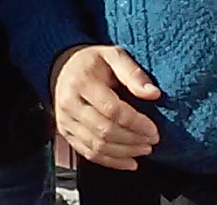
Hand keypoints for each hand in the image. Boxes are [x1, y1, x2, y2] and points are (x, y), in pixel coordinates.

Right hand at [51, 44, 160, 170]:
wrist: (63, 67)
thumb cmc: (92, 62)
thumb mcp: (113, 56)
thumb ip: (133, 73)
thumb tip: (153, 94)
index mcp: (81, 82)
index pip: (111, 110)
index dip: (135, 123)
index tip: (153, 129)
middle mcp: (69, 103)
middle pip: (105, 131)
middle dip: (133, 140)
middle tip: (152, 140)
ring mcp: (65, 120)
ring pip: (97, 146)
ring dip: (125, 152)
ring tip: (144, 149)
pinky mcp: (65, 133)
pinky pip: (89, 154)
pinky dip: (111, 162)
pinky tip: (130, 162)